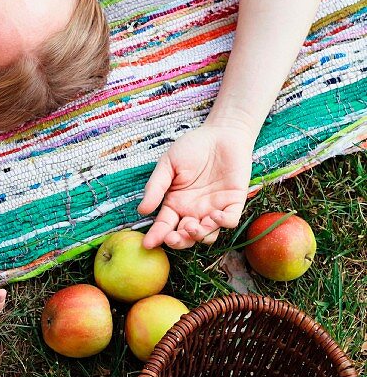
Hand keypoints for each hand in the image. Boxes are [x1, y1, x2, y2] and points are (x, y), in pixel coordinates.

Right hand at [137, 122, 254, 248]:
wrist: (221, 132)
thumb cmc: (192, 147)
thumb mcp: (168, 164)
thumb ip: (156, 186)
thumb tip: (143, 210)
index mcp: (176, 204)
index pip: (165, 225)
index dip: (157, 236)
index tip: (148, 244)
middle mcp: (194, 211)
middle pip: (186, 237)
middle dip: (179, 242)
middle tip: (173, 238)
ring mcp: (214, 208)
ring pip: (208, 234)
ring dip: (199, 236)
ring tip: (192, 226)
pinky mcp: (234, 202)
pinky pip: (230, 220)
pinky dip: (223, 223)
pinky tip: (214, 215)